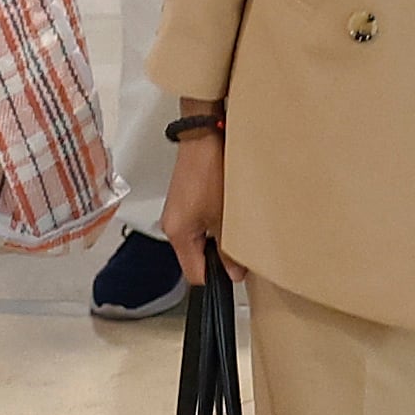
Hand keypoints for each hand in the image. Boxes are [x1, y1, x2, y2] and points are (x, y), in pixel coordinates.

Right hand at [164, 127, 226, 286]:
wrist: (204, 137)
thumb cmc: (208, 170)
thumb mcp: (224, 215)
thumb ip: (229, 248)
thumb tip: (234, 272)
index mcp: (177, 234)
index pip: (194, 274)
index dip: (216, 278)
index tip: (235, 273)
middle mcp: (173, 225)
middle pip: (197, 257)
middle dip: (219, 257)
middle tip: (241, 246)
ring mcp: (179, 212)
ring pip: (201, 239)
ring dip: (219, 237)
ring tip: (236, 223)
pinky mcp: (186, 200)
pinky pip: (201, 222)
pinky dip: (215, 221)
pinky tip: (229, 210)